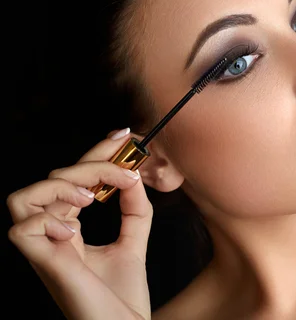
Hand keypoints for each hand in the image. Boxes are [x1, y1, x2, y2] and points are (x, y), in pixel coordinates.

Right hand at [7, 128, 152, 319]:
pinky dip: (46, 219)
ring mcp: (45, 250)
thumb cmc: (124, 297)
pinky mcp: (45, 265)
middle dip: (91, 163)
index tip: (123, 135)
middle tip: (126, 168)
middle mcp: (52, 236)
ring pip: (23, 197)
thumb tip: (135, 174)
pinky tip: (74, 229)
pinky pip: (21, 229)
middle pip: (51, 179)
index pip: (74, 180)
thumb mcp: (134, 241)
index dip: (95, 153)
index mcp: (69, 229)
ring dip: (61, 186)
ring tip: (92, 198)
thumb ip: (134, 209)